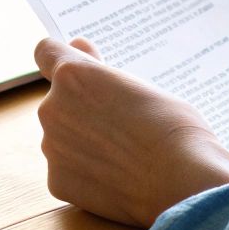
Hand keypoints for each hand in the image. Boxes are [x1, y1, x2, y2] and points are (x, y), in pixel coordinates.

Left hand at [33, 37, 228, 227]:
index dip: (60, 58)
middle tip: (118, 123)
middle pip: (58, 101)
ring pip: (62, 138)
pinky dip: (86, 174)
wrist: (183, 180)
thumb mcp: (139, 86)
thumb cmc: (172, 127)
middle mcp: (52, 107)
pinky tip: (115, 178)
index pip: (46, 51)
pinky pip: (67, 171)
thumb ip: (101, 71)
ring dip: (82, 142)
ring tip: (123, 154)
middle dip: (80, 109)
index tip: (74, 68)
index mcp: (72, 75)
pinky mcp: (57, 181)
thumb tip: (78, 48)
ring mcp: (52, 147)